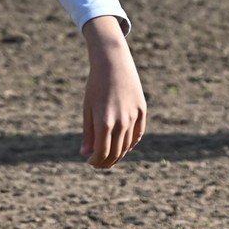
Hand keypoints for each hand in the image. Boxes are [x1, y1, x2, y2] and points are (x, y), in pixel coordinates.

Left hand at [81, 15, 146, 168]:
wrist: (113, 64)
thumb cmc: (95, 86)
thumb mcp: (88, 108)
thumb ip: (88, 133)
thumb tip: (86, 154)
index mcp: (104, 122)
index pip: (102, 152)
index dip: (96, 161)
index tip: (90, 163)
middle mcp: (121, 122)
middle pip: (116, 152)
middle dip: (106, 162)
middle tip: (99, 164)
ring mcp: (134, 117)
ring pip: (127, 145)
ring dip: (118, 155)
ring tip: (109, 158)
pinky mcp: (142, 111)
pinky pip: (137, 134)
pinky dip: (130, 144)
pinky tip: (123, 147)